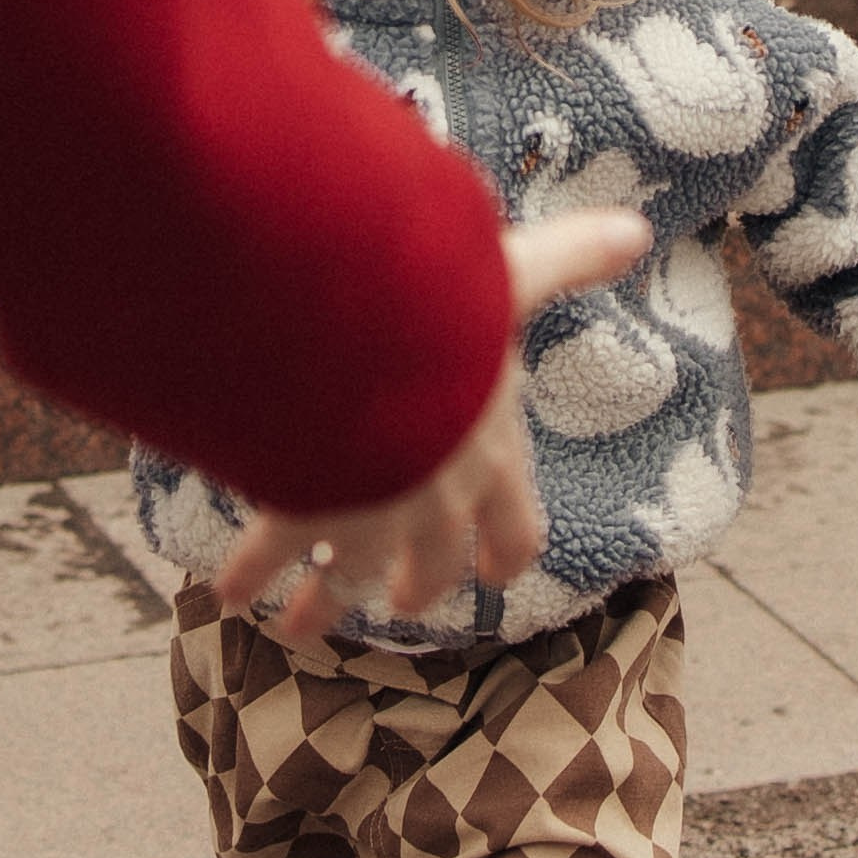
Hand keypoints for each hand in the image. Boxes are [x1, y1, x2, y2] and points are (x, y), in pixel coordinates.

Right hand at [214, 209, 650, 641]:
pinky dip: (247, 575)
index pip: (518, 526)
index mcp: (491, 450)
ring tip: (295, 627)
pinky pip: (271, 554)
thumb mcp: (507, 276)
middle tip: (399, 601)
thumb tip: (634, 229)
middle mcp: (437, 498)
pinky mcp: (303, 509)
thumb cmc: (440, 306)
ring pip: (347, 579)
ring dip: (321, 605)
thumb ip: (566, 260)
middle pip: (434, 567)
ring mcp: (369, 515)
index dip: (506, 551)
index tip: (494, 573)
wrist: (360, 334)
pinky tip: (223, 592)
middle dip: (415, 585)